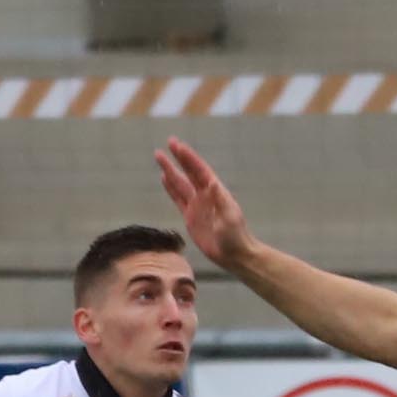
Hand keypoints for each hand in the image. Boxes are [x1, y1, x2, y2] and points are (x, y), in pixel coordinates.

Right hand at [154, 138, 253, 265]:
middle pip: (188, 172)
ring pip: (180, 184)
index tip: (178, 146)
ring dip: (170, 170)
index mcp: (215, 192)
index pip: (199, 170)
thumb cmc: (235, 235)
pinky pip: (178, 200)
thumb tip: (213, 182)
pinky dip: (170, 189)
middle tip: (169, 141)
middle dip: (179, 157)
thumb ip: (221, 200)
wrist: (233, 254)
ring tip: (160, 157)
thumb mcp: (230, 217)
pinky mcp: (190, 218)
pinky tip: (164, 178)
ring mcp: (197, 206)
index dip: (189, 158)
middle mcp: (205, 195)